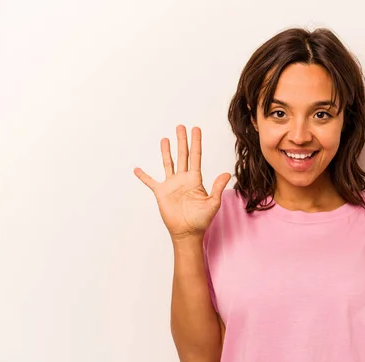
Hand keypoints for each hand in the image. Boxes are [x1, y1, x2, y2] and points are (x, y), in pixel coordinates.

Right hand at [134, 125, 230, 239]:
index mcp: (195, 179)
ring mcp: (172, 185)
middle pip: (182, 155)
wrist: (187, 232)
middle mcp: (183, 179)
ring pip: (168, 163)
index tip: (196, 129)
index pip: (196, 156)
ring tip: (165, 139)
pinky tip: (138, 169)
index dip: (196, 142)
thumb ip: (218, 187)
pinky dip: (144, 176)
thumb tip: (226, 173)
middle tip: (181, 126)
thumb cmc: (201, 220)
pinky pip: (151, 182)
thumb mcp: (213, 203)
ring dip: (166, 151)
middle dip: (182, 141)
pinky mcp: (161, 193)